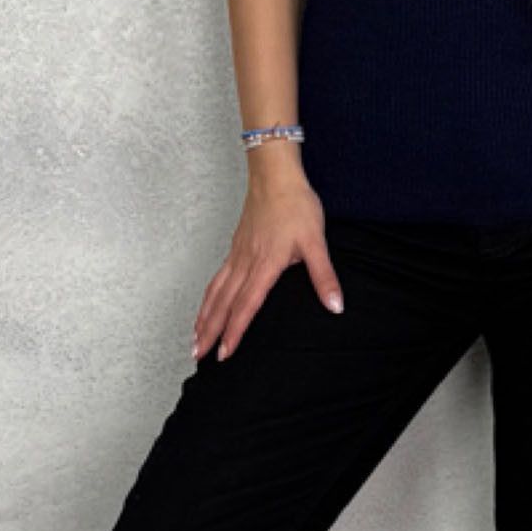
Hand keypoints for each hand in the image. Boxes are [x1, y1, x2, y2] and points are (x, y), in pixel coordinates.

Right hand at [192, 177, 344, 362]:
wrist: (275, 174)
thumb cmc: (295, 204)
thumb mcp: (315, 241)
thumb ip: (324, 275)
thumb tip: (336, 305)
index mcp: (265, 265)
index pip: (246, 306)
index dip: (235, 332)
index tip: (225, 354)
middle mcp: (246, 262)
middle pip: (223, 303)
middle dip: (211, 331)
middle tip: (199, 355)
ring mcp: (238, 253)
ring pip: (216, 290)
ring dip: (205, 316)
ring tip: (195, 337)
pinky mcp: (236, 245)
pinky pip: (218, 276)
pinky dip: (209, 295)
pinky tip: (207, 302)